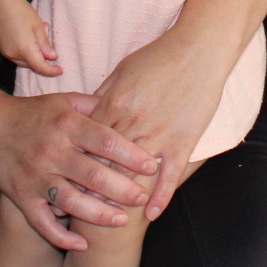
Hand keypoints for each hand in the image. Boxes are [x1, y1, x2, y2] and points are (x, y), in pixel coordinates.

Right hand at [0, 0, 60, 75]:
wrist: (0, 1)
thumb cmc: (21, 11)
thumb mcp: (38, 26)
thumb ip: (45, 44)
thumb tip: (52, 57)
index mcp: (24, 48)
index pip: (40, 67)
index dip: (51, 70)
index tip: (60, 70)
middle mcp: (12, 53)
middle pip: (32, 65)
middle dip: (43, 57)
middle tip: (47, 33)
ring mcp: (5, 51)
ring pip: (24, 61)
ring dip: (34, 54)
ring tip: (37, 31)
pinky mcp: (1, 48)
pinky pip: (16, 56)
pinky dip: (25, 51)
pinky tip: (28, 35)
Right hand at [0, 90, 158, 251]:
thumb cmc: (34, 113)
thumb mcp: (65, 101)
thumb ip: (96, 106)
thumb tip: (129, 109)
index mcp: (66, 125)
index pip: (106, 142)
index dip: (132, 155)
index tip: (152, 166)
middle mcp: (51, 151)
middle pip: (93, 175)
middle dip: (122, 190)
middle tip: (143, 198)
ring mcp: (36, 176)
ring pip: (71, 202)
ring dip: (98, 215)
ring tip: (121, 221)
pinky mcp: (22, 196)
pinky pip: (42, 222)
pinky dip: (61, 237)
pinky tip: (82, 244)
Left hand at [91, 26, 226, 221]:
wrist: (199, 49)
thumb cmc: (161, 55)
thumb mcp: (124, 69)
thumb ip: (104, 93)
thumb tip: (87, 112)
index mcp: (114, 103)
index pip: (87, 142)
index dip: (76, 162)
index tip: (67, 180)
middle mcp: (132, 123)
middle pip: (105, 163)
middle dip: (91, 187)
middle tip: (80, 208)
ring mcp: (158, 134)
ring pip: (132, 174)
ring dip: (120, 198)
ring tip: (109, 218)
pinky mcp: (182, 141)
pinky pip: (168, 175)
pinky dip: (159, 197)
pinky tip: (151, 214)